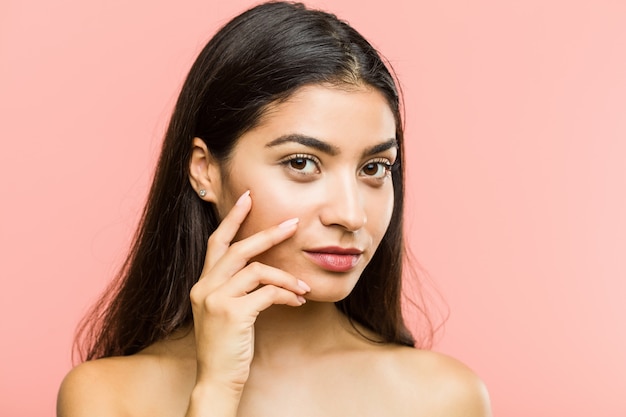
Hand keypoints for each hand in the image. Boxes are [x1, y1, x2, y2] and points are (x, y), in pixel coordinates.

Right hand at [189, 190, 309, 392]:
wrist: (216, 379)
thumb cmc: (227, 346)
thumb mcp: (226, 311)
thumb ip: (238, 288)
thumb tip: (267, 270)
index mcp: (203, 283)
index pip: (216, 242)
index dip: (232, 219)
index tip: (248, 198)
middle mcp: (204, 286)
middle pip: (239, 249)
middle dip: (268, 234)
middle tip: (293, 223)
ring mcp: (215, 299)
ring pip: (258, 270)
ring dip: (286, 276)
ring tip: (302, 285)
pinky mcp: (231, 313)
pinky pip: (267, 293)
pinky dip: (286, 294)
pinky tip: (297, 301)